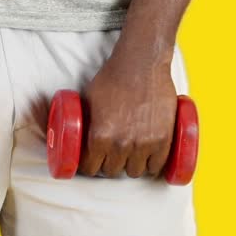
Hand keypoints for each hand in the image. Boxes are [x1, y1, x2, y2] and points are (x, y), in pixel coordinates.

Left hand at [78, 52, 177, 177]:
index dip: (90, 165)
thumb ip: (83, 122)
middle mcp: (121, 144)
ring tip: (130, 153)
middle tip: (112, 153)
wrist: (141, 63)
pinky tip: (147, 156)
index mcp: (99, 136)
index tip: (93, 162)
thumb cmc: (113, 77)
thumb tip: (71, 135)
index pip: (90, 168)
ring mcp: (143, 144)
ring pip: (134, 172)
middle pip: (112, 171)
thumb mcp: (87, 99)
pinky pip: (156, 167)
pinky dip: (151, 164)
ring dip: (131, 164)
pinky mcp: (163, 140)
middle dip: (110, 163)